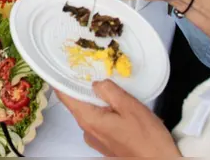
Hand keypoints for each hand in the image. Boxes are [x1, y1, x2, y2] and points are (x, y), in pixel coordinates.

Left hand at [56, 81, 178, 156]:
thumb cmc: (147, 138)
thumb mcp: (130, 107)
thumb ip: (109, 91)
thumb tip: (95, 83)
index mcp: (87, 119)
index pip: (64, 95)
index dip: (62, 78)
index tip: (67, 65)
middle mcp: (86, 129)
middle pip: (77, 102)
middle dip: (86, 88)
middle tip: (97, 72)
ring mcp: (94, 138)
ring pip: (90, 111)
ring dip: (99, 101)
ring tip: (114, 92)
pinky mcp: (104, 143)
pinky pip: (99, 121)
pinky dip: (106, 112)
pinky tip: (120, 110)